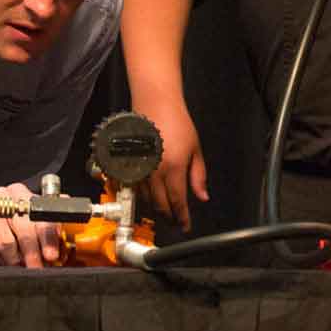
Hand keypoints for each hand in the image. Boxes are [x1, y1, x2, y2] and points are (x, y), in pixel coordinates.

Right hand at [0, 183, 59, 267]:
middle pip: (41, 215)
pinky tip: (10, 261)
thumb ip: (27, 246)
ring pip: (25, 224)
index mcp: (24, 199)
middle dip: (47, 241)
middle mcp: (16, 194)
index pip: (50, 208)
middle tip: (50, 259)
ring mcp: (1, 200)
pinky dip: (10, 250)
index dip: (58, 227)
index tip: (63, 247)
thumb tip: (48, 258)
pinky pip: (4, 233)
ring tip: (32, 265)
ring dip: (30, 249)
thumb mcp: (9, 246)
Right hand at [135, 97, 208, 230]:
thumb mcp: (196, 149)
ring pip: (146, 199)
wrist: (155, 105)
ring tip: (165, 209)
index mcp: (173, 169)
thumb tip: (202, 196)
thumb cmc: (177, 123)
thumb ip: (198, 176)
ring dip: (156, 207)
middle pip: (160, 205)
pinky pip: (133, 188)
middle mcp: (154, 172)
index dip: (182, 217)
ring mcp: (138, 169)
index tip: (185, 226)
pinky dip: (142, 196)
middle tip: (176, 220)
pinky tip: (150, 196)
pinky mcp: (127, 165)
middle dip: (169, 216)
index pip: (178, 202)